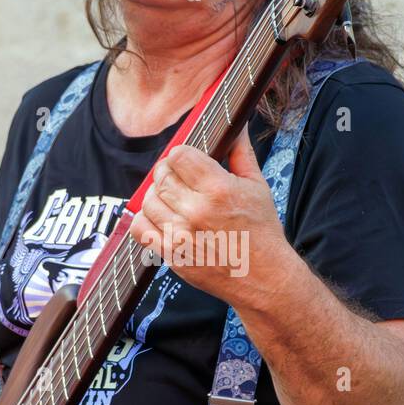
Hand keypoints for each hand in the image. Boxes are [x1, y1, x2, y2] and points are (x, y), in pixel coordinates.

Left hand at [130, 127, 289, 305]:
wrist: (263, 278)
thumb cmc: (262, 231)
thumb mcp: (257, 187)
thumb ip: (240, 153)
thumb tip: (234, 126)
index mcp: (219, 189)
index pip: (179, 155)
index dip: (180, 154)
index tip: (186, 160)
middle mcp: (197, 211)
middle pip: (162, 176)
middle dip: (168, 172)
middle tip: (179, 178)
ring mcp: (181, 235)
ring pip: (149, 200)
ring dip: (158, 195)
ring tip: (173, 199)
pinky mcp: (172, 255)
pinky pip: (140, 229)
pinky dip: (145, 219)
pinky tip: (161, 218)